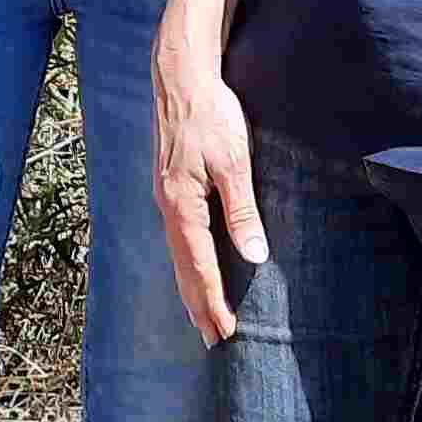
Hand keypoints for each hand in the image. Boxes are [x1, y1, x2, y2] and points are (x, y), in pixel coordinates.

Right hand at [152, 46, 264, 346]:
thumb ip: (242, 210)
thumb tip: (255, 256)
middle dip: (199, 307)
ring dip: (192, 290)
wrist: (181, 78)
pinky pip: (179, 239)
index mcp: (181, 205)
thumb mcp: (234, 162)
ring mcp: (166, 199)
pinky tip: (196, 271)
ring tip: (204, 318)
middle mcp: (168, 207)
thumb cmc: (211, 116)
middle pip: (182, 270)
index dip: (213, 303)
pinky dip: (188, 265)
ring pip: (178, 257)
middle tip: (214, 343)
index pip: (198, 267)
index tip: (227, 334)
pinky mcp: (171, 189)